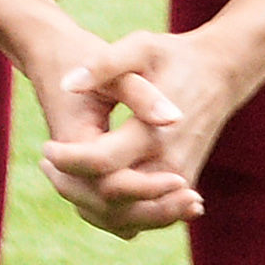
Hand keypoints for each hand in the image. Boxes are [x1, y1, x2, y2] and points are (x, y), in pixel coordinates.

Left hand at [41, 25, 232, 235]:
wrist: (219, 74)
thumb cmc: (173, 57)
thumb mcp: (140, 47)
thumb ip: (104, 64)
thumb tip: (69, 84)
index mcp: (154, 131)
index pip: (102, 163)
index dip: (68, 160)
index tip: (46, 147)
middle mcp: (170, 163)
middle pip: (111, 200)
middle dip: (72, 187)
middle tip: (47, 162)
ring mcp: (178, 178)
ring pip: (127, 218)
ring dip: (87, 204)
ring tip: (58, 174)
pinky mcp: (180, 184)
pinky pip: (141, 215)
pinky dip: (110, 211)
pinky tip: (84, 187)